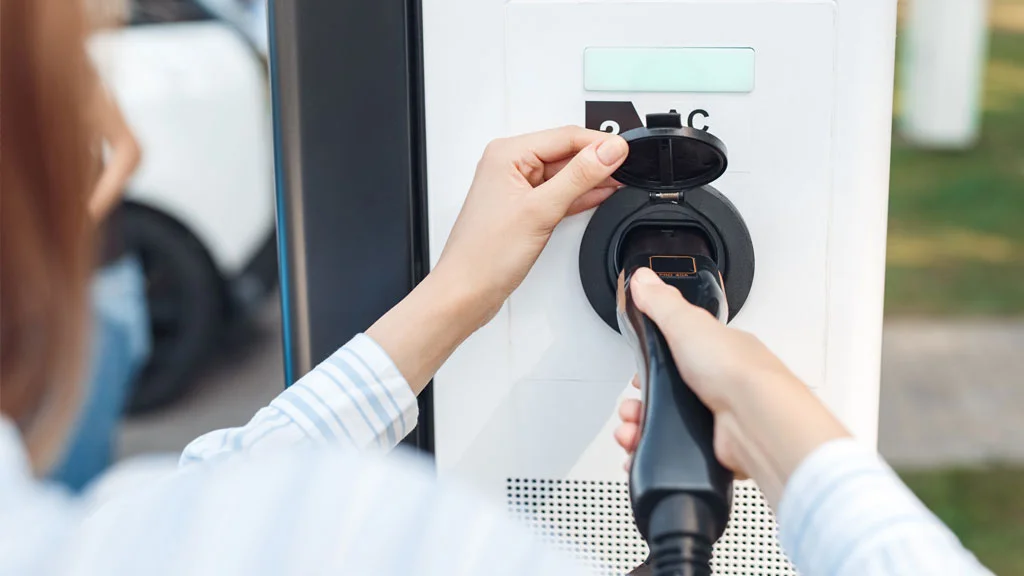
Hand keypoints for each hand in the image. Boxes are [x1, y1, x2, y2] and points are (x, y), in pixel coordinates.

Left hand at [368, 126, 626, 396]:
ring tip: (622, 181)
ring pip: (564, 173)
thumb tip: (609, 150)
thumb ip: (579, 177)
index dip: (599, 143)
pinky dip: (579, 195)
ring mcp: (516, 188)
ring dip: (591, 178)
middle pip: (565, 152)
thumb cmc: (484, 256)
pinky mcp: (523, 209)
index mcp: (507, 154)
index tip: (628, 152)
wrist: (465, 293)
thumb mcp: (540, 210)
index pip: (565, 136)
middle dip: (597, 160)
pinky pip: (558, 192)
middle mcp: (509, 165)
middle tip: (630, 168)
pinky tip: (600, 194)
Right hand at [612, 268, 849, 504]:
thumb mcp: (689, 324)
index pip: (679, 352)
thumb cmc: (737, 371)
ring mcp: (718, 417)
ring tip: (631, 430)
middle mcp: (721, 384)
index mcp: (719, 351)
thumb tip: (643, 279)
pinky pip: (678, 450)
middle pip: (668, 392)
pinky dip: (655, 452)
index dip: (652, 364)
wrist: (758, 421)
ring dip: (641, 426)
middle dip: (640, 401)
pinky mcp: (715, 446)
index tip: (637, 372)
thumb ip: (662, 303)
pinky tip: (644, 448)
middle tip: (631, 405)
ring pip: (669, 423)